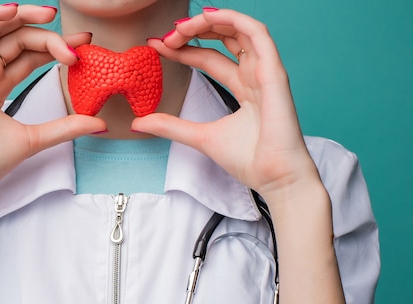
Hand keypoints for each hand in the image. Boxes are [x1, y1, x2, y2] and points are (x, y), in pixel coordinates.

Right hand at [0, 4, 105, 210]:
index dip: (55, 47)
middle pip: (18, 40)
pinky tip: (14, 10)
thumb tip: (100, 124)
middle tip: (78, 42)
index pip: (29, 56)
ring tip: (52, 16)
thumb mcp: (37, 139)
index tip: (82, 47)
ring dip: (23, 16)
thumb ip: (66, 127)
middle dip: (49, 36)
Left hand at [133, 9, 320, 203]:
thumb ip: (171, 126)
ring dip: (208, 23)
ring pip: (239, 30)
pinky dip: (233, 20)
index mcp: (242, 88)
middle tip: (166, 36)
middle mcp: (254, 75)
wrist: (273, 177)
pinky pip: (256, 33)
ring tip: (180, 27)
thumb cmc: (249, 160)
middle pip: (223, 40)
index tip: (157, 47)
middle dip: (193, 33)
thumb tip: (138, 123)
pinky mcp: (274, 71)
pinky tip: (208, 17)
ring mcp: (265, 71)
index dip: (184, 50)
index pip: (209, 58)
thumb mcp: (199, 137)